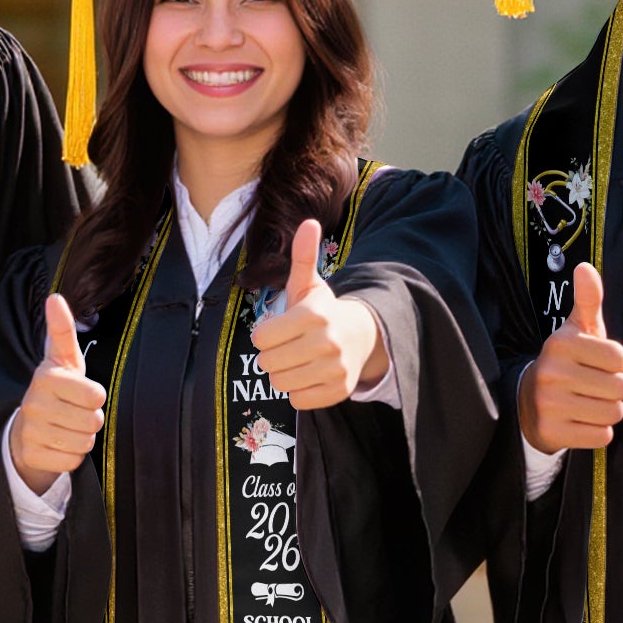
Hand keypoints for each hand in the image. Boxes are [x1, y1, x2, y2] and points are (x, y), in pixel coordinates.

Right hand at [7, 294, 105, 494]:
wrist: (26, 429)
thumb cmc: (56, 389)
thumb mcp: (62, 359)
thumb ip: (62, 330)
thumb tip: (55, 297)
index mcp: (46, 377)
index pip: (96, 395)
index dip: (95, 396)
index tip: (80, 392)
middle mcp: (34, 403)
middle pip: (93, 421)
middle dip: (90, 419)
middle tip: (74, 412)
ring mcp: (31, 431)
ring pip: (84, 442)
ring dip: (82, 438)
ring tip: (66, 427)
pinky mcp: (32, 455)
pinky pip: (72, 461)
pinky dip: (72, 456)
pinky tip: (58, 444)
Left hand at [250, 218, 385, 409]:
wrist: (361, 336)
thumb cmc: (323, 311)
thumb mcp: (310, 284)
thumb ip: (302, 256)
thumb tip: (308, 222)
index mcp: (315, 315)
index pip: (261, 338)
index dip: (264, 336)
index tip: (277, 330)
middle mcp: (327, 343)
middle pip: (268, 363)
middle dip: (272, 356)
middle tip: (287, 347)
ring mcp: (335, 369)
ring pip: (280, 384)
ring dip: (283, 374)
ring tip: (297, 361)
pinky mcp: (339, 391)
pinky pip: (298, 400)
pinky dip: (298, 391)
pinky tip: (308, 375)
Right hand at [517, 261, 622, 450]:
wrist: (527, 403)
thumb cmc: (566, 363)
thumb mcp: (575, 330)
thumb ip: (587, 300)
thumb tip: (585, 267)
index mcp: (561, 343)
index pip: (621, 359)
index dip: (616, 364)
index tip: (597, 364)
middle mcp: (552, 372)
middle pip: (621, 388)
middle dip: (613, 390)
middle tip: (592, 387)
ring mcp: (549, 404)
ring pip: (613, 413)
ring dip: (607, 411)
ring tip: (586, 403)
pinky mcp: (552, 432)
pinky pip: (602, 436)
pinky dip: (597, 432)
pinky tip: (579, 421)